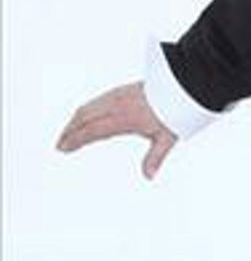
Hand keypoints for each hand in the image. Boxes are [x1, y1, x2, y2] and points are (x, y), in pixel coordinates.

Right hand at [55, 82, 177, 179]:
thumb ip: (155, 157)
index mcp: (124, 117)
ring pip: (88, 106)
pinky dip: (84, 110)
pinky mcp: (121, 90)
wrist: (181, 84)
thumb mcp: (167, 137)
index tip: (63, 147)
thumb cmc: (174, 109)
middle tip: (60, 143)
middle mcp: (117, 104)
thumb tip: (149, 176)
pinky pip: (95, 101)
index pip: (93, 130)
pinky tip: (85, 117)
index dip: (76, 139)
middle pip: (84, 116)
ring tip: (68, 132)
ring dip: (75, 120)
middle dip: (69, 130)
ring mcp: (117, 95)